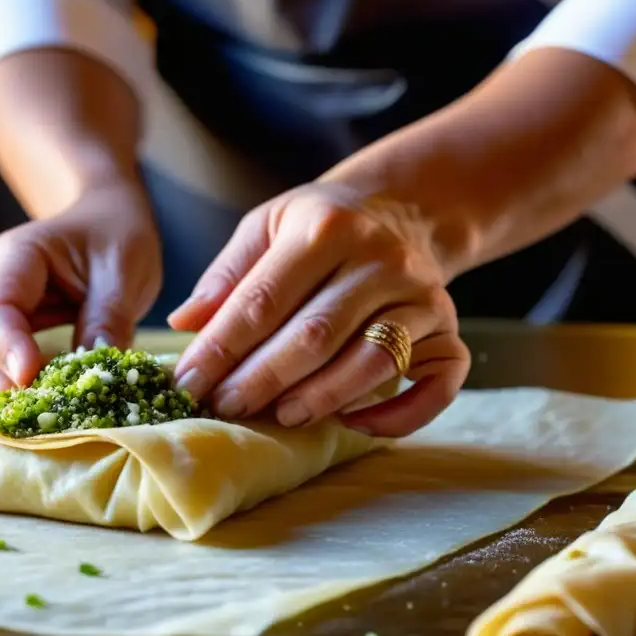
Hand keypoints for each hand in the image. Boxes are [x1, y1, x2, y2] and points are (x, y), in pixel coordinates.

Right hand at [0, 180, 161, 407]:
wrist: (103, 225)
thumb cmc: (111, 240)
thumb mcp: (123, 270)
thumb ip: (109, 317)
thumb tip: (97, 372)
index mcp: (17, 255)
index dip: (5, 344)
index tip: (27, 376)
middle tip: (8, 413)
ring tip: (11, 425)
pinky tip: (16, 422)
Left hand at [168, 182, 469, 436]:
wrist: (405, 210)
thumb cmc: (321, 226)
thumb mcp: (268, 226)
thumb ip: (227, 274)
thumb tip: (184, 323)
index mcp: (325, 228)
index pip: (263, 299)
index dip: (221, 347)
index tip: (189, 383)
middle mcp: (380, 259)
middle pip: (316, 334)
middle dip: (263, 378)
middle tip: (226, 408)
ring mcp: (421, 296)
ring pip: (373, 360)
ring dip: (322, 398)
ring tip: (280, 417)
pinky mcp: (450, 329)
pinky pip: (439, 382)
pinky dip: (401, 415)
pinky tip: (355, 424)